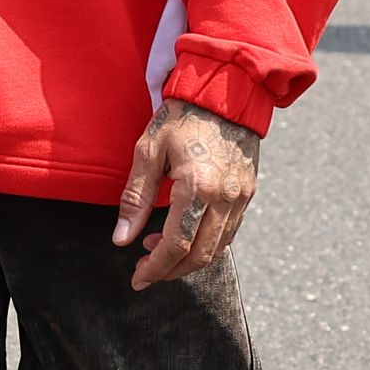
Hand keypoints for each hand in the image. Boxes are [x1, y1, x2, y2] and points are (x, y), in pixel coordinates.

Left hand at [114, 99, 260, 289]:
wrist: (226, 91)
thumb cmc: (181, 117)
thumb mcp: (148, 151)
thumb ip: (134, 198)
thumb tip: (121, 240)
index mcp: (196, 187)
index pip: (176, 246)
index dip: (155, 269)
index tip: (137, 278)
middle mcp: (224, 198)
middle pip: (200, 256)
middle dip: (170, 271)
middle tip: (146, 270)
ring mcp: (241, 197)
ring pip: (217, 248)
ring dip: (188, 260)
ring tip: (158, 250)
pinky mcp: (248, 192)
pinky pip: (229, 232)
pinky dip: (206, 244)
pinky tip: (184, 234)